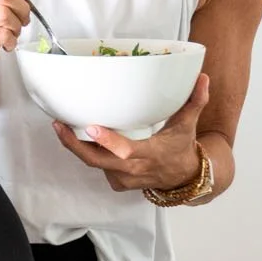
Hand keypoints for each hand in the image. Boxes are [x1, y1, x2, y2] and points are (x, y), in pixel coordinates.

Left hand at [51, 74, 210, 191]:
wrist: (183, 177)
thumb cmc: (181, 147)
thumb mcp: (188, 124)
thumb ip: (195, 101)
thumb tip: (202, 78)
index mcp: (149, 154)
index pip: (125, 151)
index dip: (108, 142)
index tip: (91, 128)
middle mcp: (133, 170)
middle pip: (97, 160)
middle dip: (75, 144)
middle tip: (59, 125)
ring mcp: (123, 179)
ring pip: (94, 163)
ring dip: (78, 147)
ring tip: (63, 126)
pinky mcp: (116, 183)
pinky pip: (97, 168)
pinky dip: (89, 153)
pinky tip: (80, 138)